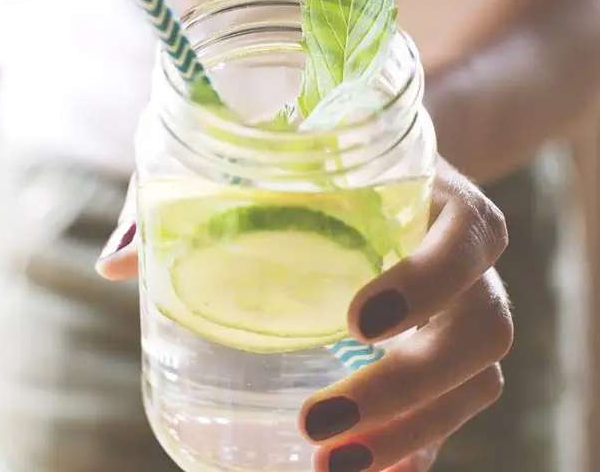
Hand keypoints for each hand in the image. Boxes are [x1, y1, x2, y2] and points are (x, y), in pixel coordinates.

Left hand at [96, 159, 512, 471]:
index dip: (429, 279)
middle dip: (409, 387)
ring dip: (410, 434)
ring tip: (330, 467)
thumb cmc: (314, 164)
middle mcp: (465, 261)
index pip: (471, 233)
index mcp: (435, 195)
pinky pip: (452, 412)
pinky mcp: (443, 359)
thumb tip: (115, 261)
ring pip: (475, 382)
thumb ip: (193, 191)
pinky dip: (412, 449)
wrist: (374, 169)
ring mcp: (461, 314)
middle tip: (319, 420)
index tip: (356, 318)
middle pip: (484, 327)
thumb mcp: (263, 159)